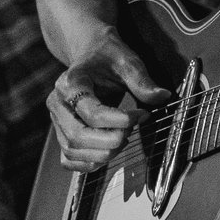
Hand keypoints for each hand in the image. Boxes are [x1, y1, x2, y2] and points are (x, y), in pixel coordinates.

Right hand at [45, 28, 167, 170]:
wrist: (91, 55)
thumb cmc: (109, 58)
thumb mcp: (128, 62)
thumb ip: (143, 81)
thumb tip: (162, 97)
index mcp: (70, 83)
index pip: (92, 113)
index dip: (121, 120)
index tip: (143, 115)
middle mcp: (57, 104)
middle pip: (78, 135)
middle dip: (111, 141)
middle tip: (132, 132)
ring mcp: (57, 121)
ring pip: (72, 150)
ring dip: (103, 153)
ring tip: (124, 139)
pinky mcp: (62, 134)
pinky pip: (68, 159)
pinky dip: (89, 164)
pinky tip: (110, 153)